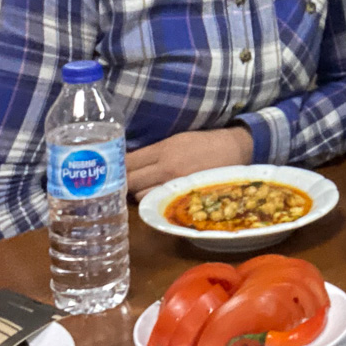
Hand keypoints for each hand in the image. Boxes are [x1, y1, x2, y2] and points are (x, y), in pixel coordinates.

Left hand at [126, 127, 253, 198]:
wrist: (235, 150)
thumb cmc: (204, 143)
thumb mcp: (177, 140)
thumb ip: (154, 152)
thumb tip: (130, 163)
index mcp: (164, 149)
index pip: (128, 162)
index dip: (116, 168)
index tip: (111, 171)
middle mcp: (167, 168)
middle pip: (131, 181)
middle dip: (124, 184)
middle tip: (122, 184)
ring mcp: (175, 185)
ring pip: (141, 197)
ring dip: (139, 195)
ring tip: (143, 191)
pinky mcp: (185, 198)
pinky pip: (159, 205)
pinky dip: (153, 204)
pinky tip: (156, 200)